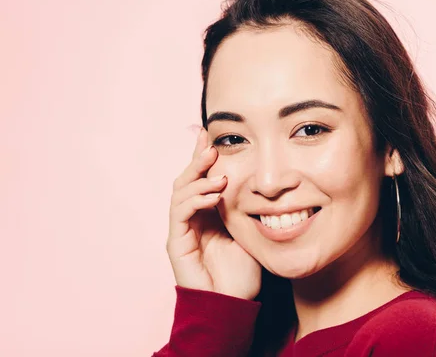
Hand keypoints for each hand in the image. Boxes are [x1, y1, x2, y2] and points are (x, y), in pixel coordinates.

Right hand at [166, 127, 261, 299]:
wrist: (233, 302)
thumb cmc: (243, 270)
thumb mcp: (248, 229)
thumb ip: (244, 206)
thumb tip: (257, 178)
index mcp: (206, 213)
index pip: (201, 178)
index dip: (203, 157)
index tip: (211, 135)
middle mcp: (190, 218)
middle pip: (186, 179)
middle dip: (198, 160)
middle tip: (210, 144)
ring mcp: (182, 229)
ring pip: (180, 191)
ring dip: (199, 178)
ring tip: (220, 175)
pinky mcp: (177, 242)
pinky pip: (180, 212)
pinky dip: (196, 198)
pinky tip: (214, 194)